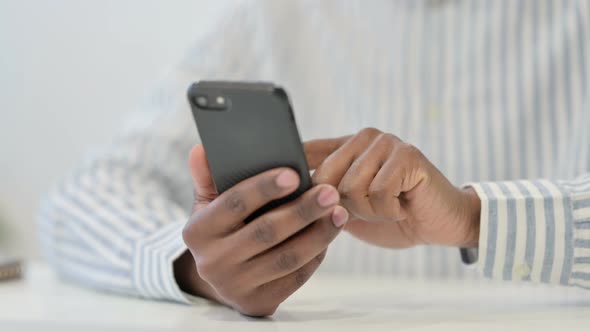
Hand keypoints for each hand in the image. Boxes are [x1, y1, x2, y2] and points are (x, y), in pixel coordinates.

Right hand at [175, 145, 347, 316]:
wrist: (222, 278)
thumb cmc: (221, 230)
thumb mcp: (209, 204)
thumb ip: (208, 177)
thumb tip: (202, 149)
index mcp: (198, 232)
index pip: (234, 203)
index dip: (265, 187)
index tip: (295, 174)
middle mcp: (212, 262)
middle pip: (266, 232)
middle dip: (302, 210)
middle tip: (330, 191)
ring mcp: (236, 286)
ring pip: (287, 257)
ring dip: (318, 233)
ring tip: (339, 212)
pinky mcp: (259, 302)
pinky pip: (296, 276)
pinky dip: (317, 254)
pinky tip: (328, 234)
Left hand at [304, 128, 479, 248]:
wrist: (439, 225)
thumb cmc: (392, 217)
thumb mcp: (349, 208)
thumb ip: (325, 197)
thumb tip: (292, 193)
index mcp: (346, 147)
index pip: (306, 151)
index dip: (292, 169)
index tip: (278, 181)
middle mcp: (363, 137)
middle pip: (326, 177)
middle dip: (345, 206)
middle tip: (370, 209)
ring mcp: (386, 142)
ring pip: (352, 186)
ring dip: (370, 211)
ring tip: (388, 207)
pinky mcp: (407, 154)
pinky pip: (379, 191)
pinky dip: (389, 211)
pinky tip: (402, 206)